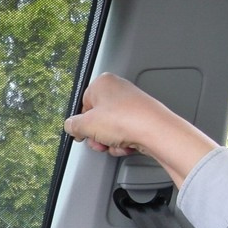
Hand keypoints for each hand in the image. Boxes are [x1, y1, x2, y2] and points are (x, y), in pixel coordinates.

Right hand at [64, 73, 217, 186]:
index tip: (81, 134)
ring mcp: (131, 103)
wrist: (156, 132)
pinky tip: (126, 145)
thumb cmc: (126, 120)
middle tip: (98, 141)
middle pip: (97, 118)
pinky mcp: (142, 117)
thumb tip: (70, 126)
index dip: (81, 124)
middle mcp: (118, 89)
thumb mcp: (86, 125)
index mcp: (102, 82)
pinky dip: (122, 142)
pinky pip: (124, 132)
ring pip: (110, 128)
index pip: (83, 105)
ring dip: (109, 141)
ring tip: (114, 144)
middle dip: (96, 135)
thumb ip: (72, 125)